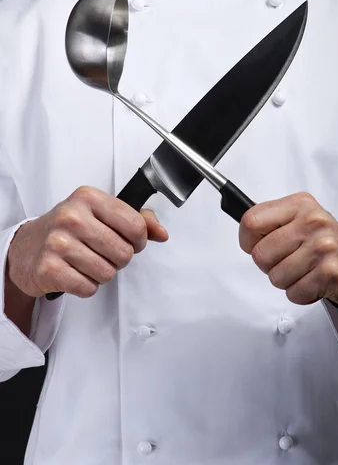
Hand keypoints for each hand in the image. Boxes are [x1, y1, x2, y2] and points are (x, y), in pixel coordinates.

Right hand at [7, 186, 167, 298]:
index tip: (130, 241)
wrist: (26, 247)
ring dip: (102, 273)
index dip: (139, 240)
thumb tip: (161, 233)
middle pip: (124, 252)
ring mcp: (58, 242)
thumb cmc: (69, 229)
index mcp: (88, 197)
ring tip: (87, 262)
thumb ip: (136, 219)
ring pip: (107, 273)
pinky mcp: (48, 268)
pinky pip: (88, 288)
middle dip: (119, 259)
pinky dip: (86, 286)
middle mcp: (72, 217)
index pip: (135, 224)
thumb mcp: (101, 213)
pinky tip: (75, 273)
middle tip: (104, 253)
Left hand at [239, 192, 337, 312]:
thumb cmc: (330, 246)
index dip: (247, 240)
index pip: (251, 220)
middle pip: (260, 254)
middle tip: (289, 263)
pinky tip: (315, 283)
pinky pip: (294, 293)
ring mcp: (323, 247)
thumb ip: (273, 222)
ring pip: (275, 277)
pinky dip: (301, 294)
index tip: (255, 246)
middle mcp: (313, 222)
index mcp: (300, 205)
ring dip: (287, 282)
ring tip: (305, 272)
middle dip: (270, 266)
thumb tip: (244, 228)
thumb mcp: (303, 221)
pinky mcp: (330, 273)